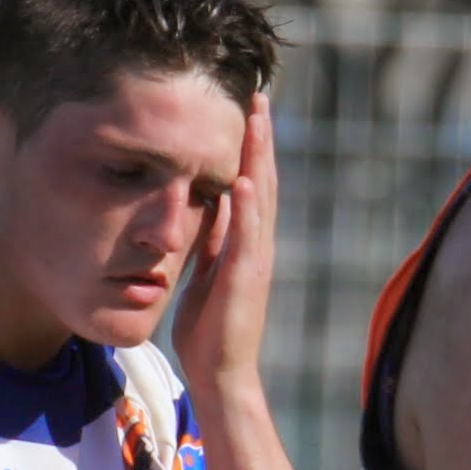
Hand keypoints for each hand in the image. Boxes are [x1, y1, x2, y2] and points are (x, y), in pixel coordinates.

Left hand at [173, 93, 275, 383]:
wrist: (220, 373)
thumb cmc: (211, 329)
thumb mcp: (206, 272)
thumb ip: (214, 240)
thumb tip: (211, 206)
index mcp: (246, 243)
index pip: (252, 184)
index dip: (251, 147)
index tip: (249, 110)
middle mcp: (258, 245)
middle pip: (263, 180)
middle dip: (260, 138)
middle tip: (258, 96)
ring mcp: (256, 261)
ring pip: (261, 199)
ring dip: (260, 159)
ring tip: (257, 121)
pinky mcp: (246, 280)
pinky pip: (247, 237)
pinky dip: (248, 208)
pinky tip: (245, 179)